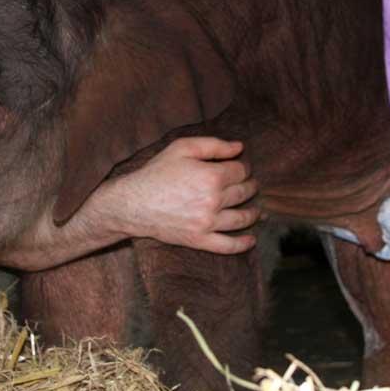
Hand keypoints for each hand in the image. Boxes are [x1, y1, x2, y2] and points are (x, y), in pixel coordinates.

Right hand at [101, 137, 259, 253]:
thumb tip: (239, 147)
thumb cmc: (156, 172)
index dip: (242, 167)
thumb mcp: (181, 148)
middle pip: (244, 192)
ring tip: (256, 210)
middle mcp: (213, 201)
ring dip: (253, 212)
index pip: (240, 171)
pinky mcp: (200, 240)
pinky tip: (252, 239)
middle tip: (250, 185)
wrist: (133, 204)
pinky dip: (243, 244)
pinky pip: (228, 246)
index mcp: (211, 176)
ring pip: (242, 218)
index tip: (239, 167)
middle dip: (250, 186)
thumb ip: (213, 145)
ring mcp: (207, 223)